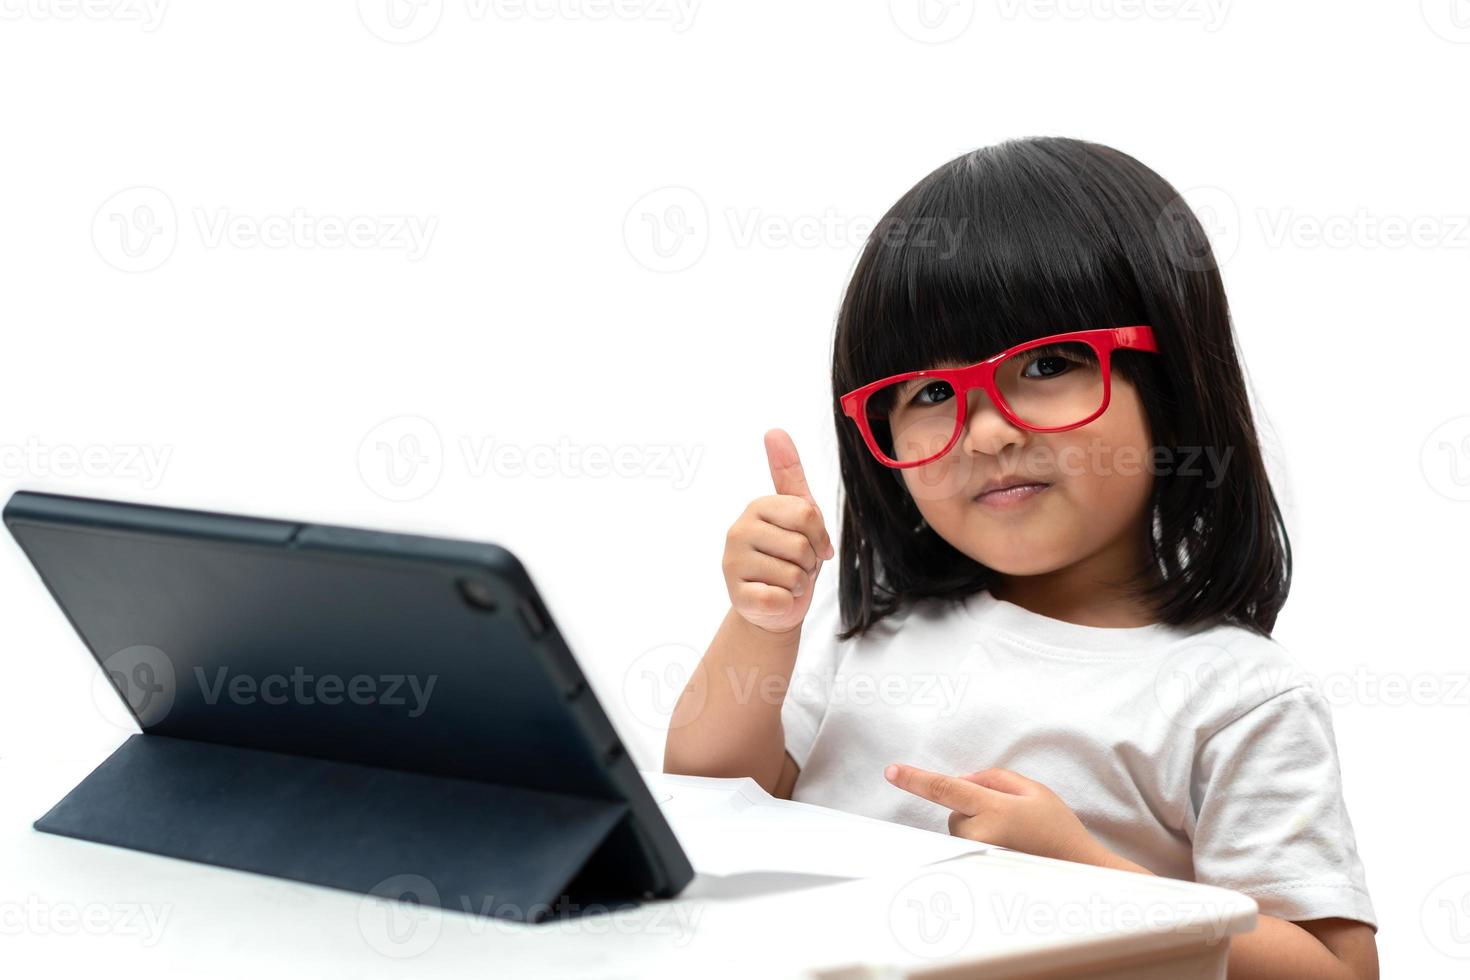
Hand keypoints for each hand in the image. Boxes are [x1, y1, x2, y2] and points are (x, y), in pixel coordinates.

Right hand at [722, 429, 835, 635]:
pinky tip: (774, 599)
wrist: (773, 607)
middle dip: (809, 562)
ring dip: (799, 584)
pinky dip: (787, 603)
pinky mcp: (737, 596)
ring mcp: (732, 564)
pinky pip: (780, 599)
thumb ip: (789, 473)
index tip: (814, 545)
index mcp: (757, 507)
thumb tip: (774, 430)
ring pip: (793, 575)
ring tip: (784, 582)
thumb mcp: (797, 514)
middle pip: (801, 545)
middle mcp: (738, 530)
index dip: (820, 536)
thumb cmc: (789, 557)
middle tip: (796, 566)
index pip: (807, 513)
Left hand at [883, 763, 1106, 865]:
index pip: (945, 789)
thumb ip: (993, 778)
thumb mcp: (1033, 790)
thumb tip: (962, 781)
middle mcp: (981, 835)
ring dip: (977, 826)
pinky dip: (981, 843)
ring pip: (960, 829)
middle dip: (973, 806)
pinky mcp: (979, 873)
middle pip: (954, 810)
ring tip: (1014, 837)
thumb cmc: (1058, 829)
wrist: (1078, 871)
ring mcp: (978, 857)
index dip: (915, 779)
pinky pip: (967, 847)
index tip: (891, 771)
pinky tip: (1008, 850)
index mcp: (994, 809)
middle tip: (1011, 817)